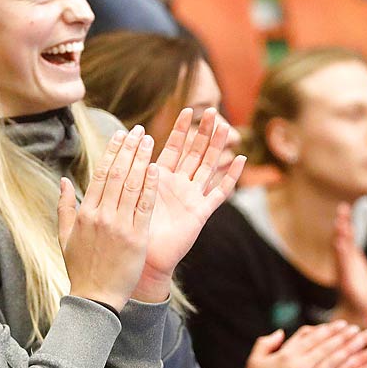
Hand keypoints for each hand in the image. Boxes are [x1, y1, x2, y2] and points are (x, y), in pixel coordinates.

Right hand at [58, 126, 158, 310]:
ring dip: (142, 160)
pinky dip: (150, 186)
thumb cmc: (80, 269)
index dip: (112, 152)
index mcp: (86, 213)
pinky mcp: (137, 238)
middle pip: (118, 174)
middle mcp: (102, 215)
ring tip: (149, 141)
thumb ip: (64, 207)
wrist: (95, 298)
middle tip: (138, 131)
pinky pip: (145, 206)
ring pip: (132, 185)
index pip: (101, 174)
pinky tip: (157, 168)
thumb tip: (63, 181)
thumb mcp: (65, 236)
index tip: (121, 135)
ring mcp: (120, 226)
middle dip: (129, 149)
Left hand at [133, 107, 245, 301]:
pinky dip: (230, 177)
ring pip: (209, 167)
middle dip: (204, 132)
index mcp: (160, 178)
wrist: (141, 259)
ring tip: (227, 127)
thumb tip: (126, 146)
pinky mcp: (201, 212)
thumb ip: (132, 172)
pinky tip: (240, 161)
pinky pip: (219, 193)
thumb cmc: (131, 229)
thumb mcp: (129, 195)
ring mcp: (192, 197)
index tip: (187, 108)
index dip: (181, 129)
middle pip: (195, 152)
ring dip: (218, 148)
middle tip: (213, 111)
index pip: (173, 147)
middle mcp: (179, 185)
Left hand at [330, 202, 366, 327]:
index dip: (342, 254)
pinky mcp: (351, 255)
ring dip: (343, 225)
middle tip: (341, 221)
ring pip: (343, 239)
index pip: (343, 265)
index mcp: (346, 279)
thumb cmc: (360, 310)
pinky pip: (348, 238)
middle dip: (341, 235)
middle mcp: (343, 267)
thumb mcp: (365, 311)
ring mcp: (346, 260)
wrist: (352, 306)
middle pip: (340, 248)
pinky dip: (347, 226)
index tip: (341, 243)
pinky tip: (345, 213)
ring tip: (343, 209)